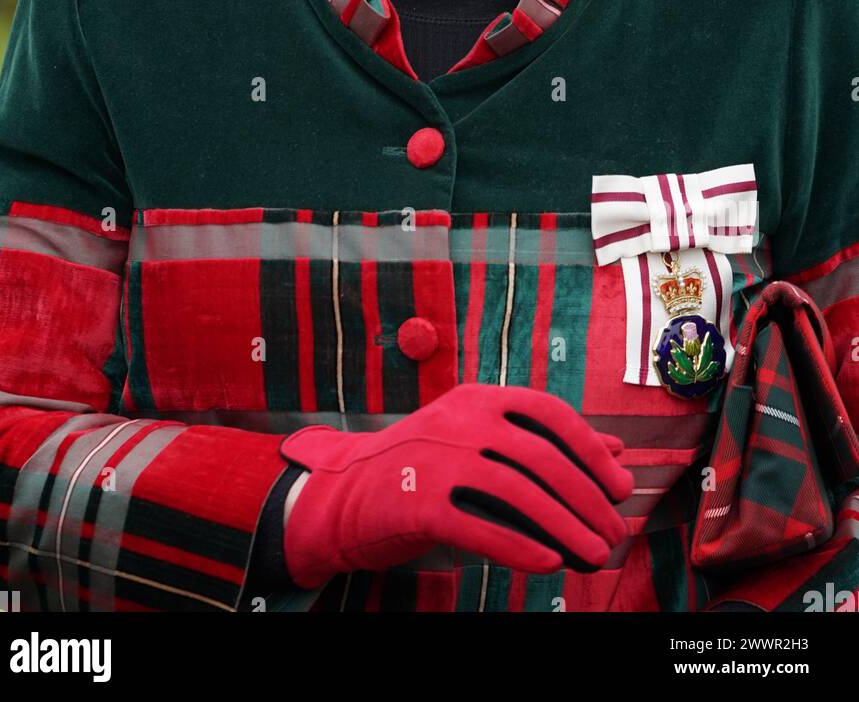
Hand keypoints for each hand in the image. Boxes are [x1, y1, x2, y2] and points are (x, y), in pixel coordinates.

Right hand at [280, 383, 632, 587]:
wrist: (345, 491)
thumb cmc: (425, 467)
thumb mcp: (479, 440)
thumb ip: (542, 443)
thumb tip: (615, 453)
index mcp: (477, 399)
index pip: (548, 412)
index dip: (591, 449)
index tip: (619, 485)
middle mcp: (459, 421)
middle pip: (540, 456)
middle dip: (586, 498)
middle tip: (612, 531)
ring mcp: (436, 459)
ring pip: (517, 492)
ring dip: (564, 527)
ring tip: (593, 554)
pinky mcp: (416, 503)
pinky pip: (479, 528)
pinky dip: (519, 548)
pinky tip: (548, 563)